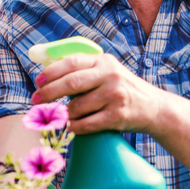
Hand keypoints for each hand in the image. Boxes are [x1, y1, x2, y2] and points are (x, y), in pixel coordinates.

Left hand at [32, 53, 165, 134]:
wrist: (154, 107)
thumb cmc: (122, 88)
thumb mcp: (107, 71)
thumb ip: (84, 70)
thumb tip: (48, 75)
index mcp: (103, 61)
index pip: (72, 62)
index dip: (52, 72)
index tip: (38, 81)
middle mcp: (110, 76)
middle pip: (72, 83)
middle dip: (49, 92)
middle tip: (36, 100)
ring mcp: (114, 96)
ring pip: (77, 106)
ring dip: (63, 113)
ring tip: (59, 115)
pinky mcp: (117, 116)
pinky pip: (88, 124)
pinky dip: (75, 127)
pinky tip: (70, 126)